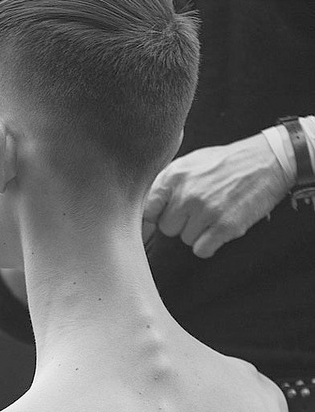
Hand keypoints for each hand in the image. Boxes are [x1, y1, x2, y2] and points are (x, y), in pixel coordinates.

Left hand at [143, 133, 293, 257]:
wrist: (267, 161)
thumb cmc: (225, 163)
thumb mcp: (190, 163)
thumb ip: (166, 183)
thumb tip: (144, 210)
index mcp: (175, 176)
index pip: (147, 210)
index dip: (152, 218)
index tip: (159, 220)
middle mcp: (187, 194)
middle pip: (167, 228)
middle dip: (180, 223)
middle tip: (198, 210)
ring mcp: (206, 210)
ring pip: (185, 239)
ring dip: (197, 233)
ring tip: (213, 214)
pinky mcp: (225, 226)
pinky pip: (201, 250)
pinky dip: (209, 245)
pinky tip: (218, 229)